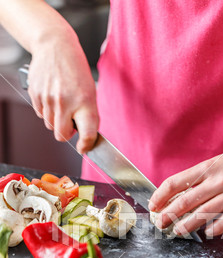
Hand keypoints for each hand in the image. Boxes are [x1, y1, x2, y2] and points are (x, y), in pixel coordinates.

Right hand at [28, 29, 98, 152]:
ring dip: (56, 121)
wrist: (55, 47)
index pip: (87, 134)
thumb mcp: (90, 91)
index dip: (86, 146)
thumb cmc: (76, 70)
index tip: (84, 148)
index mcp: (85, 102)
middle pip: (62, 136)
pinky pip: (41, 115)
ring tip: (62, 104)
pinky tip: (52, 97)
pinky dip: (47, 111)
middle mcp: (66, 102)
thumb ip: (88, 114)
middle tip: (71, 122)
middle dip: (67, 133)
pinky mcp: (36, 95)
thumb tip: (86, 136)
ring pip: (50, 126)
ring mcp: (49, 99)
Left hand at [149, 119, 222, 236]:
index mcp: (208, 167)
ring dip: (188, 224)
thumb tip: (181, 194)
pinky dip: (216, 228)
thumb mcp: (220, 161)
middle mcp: (218, 179)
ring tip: (178, 231)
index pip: (176, 182)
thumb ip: (203, 178)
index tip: (153, 205)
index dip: (161, 195)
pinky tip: (208, 233)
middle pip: (186, 201)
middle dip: (169, 215)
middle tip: (160, 224)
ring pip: (205, 213)